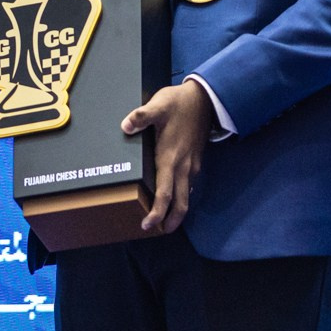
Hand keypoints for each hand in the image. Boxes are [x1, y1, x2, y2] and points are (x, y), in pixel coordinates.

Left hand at [124, 80, 214, 235]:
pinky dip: (182, 197)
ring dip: (177, 210)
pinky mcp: (196, 161)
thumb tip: (125, 126)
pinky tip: (174, 196)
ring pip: (186, 196)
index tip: (147, 225)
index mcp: (171, 158)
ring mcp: (192, 165)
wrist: (205, 99)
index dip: (157, 213)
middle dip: (171, 221)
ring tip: (164, 219)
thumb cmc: (178, 103)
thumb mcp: (158, 106)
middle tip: (158, 231)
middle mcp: (183, 167)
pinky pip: (189, 185)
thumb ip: (141, 116)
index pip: (165, 194)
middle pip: (180, 204)